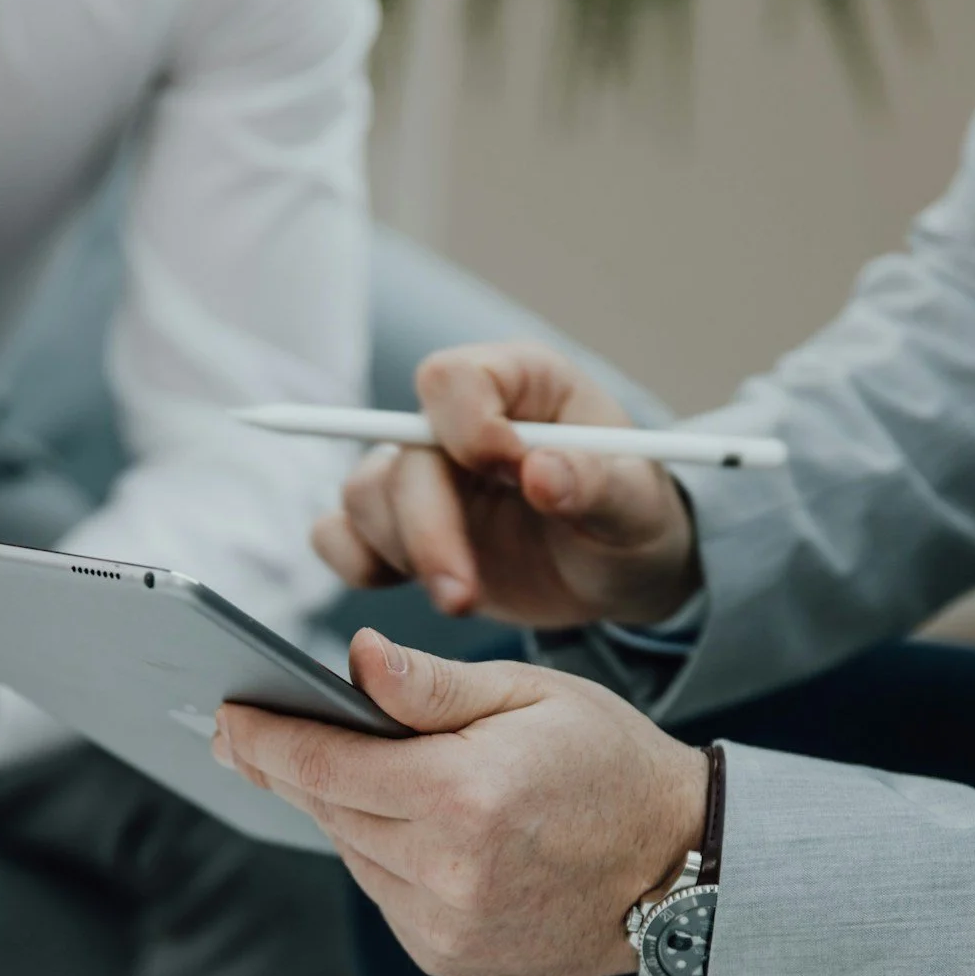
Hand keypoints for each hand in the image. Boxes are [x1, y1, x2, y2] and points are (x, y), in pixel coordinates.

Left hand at [212, 628, 706, 975]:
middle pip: (329, 811)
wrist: (679, 869)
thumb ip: (432, 685)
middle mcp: (448, 872)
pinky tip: (416, 828)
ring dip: (344, 813)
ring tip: (353, 772)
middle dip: (290, 769)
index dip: (267, 737)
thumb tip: (355, 659)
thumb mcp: (532, 696)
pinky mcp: (448, 958)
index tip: (228, 715)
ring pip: (352, 855)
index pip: (327, 763)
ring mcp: (446, 926)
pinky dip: (384, 857)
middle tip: (249, 733)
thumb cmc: (611, 766)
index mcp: (464, 795)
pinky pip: (384, 894)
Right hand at [312, 341, 700, 627]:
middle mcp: (457, 422)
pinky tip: (413, 586)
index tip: (511, 476)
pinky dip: (358, 564)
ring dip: (403, 552)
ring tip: (464, 595)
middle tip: (462, 595)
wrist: (616, 571)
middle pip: (403, 454)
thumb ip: (594, 483)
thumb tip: (541, 472)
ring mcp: (422, 476)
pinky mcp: (398, 529)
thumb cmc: (630, 519)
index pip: (453, 380)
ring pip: (364, 495)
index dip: (468, 426)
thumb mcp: (635, 504)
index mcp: (518, 383)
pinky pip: (339, 535)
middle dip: (428, 528)